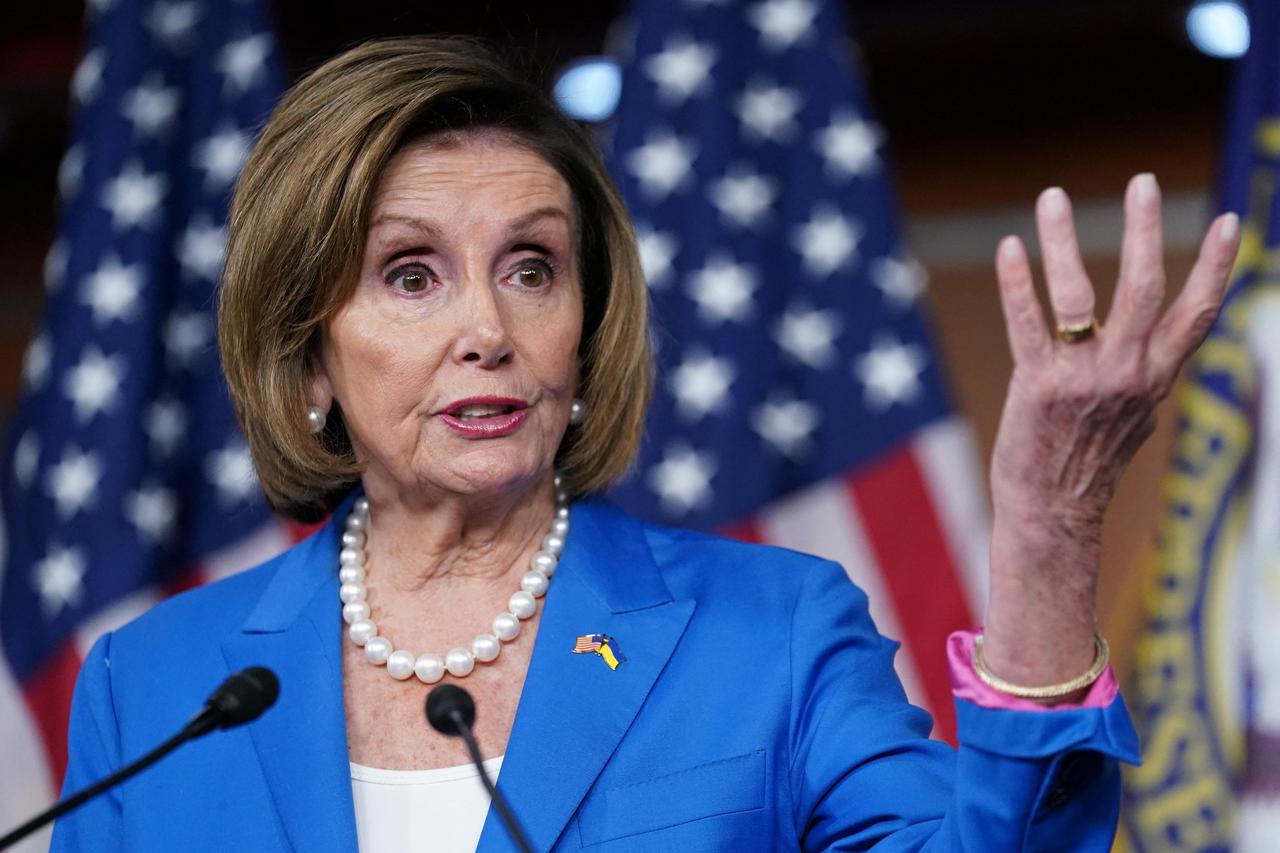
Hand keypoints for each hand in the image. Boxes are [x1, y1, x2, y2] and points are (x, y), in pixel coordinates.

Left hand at [980, 173, 1238, 689]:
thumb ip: (1149, 380)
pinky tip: (1009, 248)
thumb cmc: (1089, 463)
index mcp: (1157, 378)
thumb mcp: (1137, 420)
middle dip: (1144, 231)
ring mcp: (1082, 379)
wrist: (1052, 512)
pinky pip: (1026, 324)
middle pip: (1143, 287)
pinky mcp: (1037, 386)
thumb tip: (1164, 355)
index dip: (1217, 266)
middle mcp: (1127, 373)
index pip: (1198, 312)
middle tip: (1141, 183)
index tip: (1231, 221)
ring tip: (1052, 198)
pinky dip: (1017, 283)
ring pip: (1078, 295)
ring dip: (1064, 241)